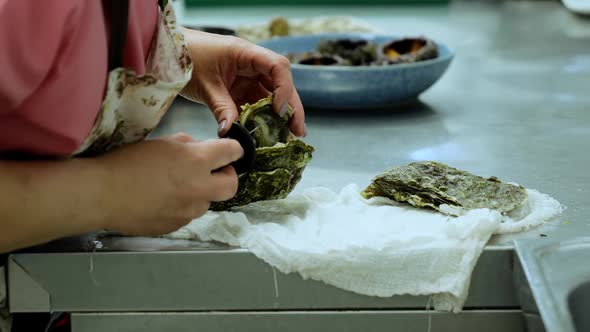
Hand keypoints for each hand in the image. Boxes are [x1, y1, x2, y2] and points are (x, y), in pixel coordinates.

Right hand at [96, 133, 242, 235]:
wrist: (102, 194)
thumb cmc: (127, 162)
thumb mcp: (161, 143)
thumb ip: (187, 145)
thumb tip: (199, 150)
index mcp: (197, 161)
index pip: (232, 152)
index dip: (233, 149)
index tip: (229, 151)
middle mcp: (199, 188)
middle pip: (232, 185)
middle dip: (227, 177)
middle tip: (213, 172)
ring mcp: (189, 211)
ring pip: (206, 202)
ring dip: (199, 193)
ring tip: (174, 186)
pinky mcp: (176, 226)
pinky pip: (187, 215)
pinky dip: (181, 206)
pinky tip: (160, 201)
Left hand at [180, 29, 306, 137]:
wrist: (167, 53)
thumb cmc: (185, 58)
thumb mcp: (204, 85)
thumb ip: (221, 107)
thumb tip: (230, 133)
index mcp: (246, 54)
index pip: (277, 67)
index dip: (284, 89)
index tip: (278, 111)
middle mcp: (251, 64)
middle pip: (281, 84)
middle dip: (291, 107)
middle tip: (298, 131)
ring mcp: (246, 77)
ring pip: (270, 96)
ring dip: (279, 115)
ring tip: (289, 135)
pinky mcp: (238, 89)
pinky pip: (255, 103)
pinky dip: (261, 118)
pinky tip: (267, 134)